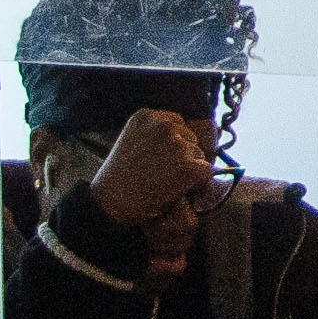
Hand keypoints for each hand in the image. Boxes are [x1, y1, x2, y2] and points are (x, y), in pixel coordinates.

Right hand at [88, 108, 213, 285]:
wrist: (110, 203)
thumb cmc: (119, 177)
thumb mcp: (131, 141)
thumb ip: (155, 134)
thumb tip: (207, 131)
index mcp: (147, 115)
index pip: (177, 123)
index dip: (173, 143)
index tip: (159, 159)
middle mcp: (164, 125)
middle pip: (190, 138)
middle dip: (182, 155)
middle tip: (159, 174)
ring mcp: (178, 145)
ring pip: (198, 155)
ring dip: (187, 169)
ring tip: (162, 182)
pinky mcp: (189, 166)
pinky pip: (206, 171)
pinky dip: (196, 183)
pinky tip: (174, 189)